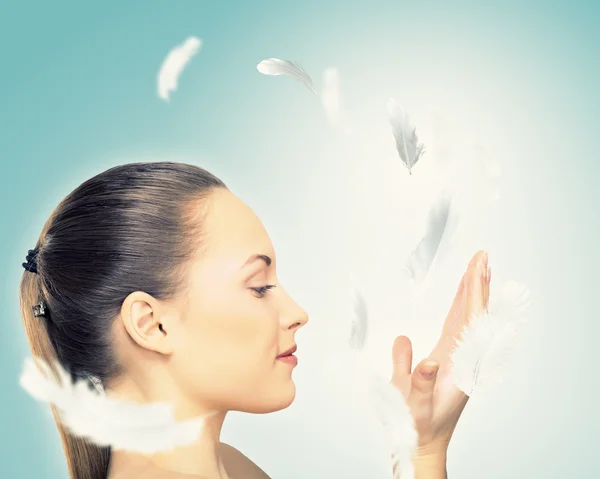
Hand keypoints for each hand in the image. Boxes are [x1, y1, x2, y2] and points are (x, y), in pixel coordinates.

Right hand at [391, 250, 489, 456]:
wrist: (424, 442)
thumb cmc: (418, 426)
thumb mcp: (415, 408)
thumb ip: (419, 383)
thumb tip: (425, 361)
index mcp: (460, 367)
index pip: (470, 324)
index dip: (474, 294)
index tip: (477, 269)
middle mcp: (463, 358)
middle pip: (474, 315)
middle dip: (478, 284)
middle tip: (482, 257)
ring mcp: (456, 356)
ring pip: (467, 318)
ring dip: (471, 292)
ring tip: (476, 267)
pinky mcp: (446, 357)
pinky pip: (454, 325)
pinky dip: (459, 306)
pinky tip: (461, 294)